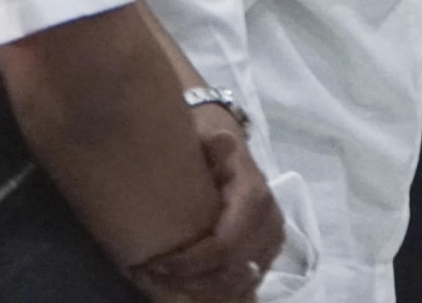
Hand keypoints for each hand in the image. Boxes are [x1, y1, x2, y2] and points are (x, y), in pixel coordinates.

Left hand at [131, 108, 282, 299]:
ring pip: (239, 282)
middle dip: (190, 279)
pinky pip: (244, 283)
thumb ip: (213, 142)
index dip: (190, 262)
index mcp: (256, 197)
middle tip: (150, 274)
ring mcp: (271, 240)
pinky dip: (215, 289)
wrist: (228, 149)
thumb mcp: (208, 134)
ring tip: (164, 280)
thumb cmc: (210, 145)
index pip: (225, 245)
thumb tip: (222, 140)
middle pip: (232, 270)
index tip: (153, 263)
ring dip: (200, 288)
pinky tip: (186, 283)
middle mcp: (270, 223)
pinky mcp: (265, 252)